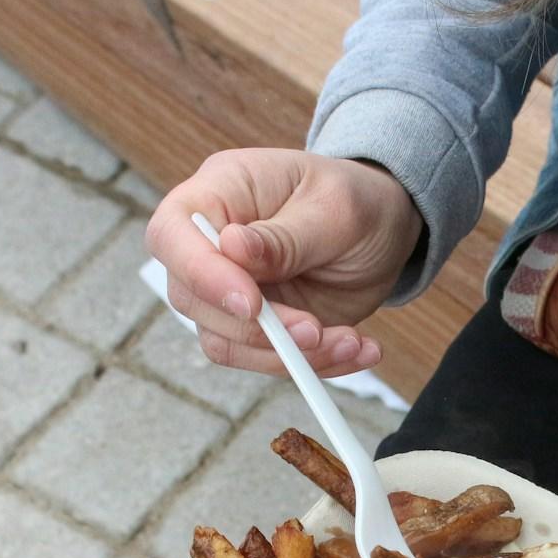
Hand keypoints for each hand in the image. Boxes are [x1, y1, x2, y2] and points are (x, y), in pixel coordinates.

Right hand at [146, 149, 423, 376]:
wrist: (386, 228)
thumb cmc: (357, 201)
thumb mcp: (335, 210)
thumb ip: (285, 236)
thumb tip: (231, 247)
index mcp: (219, 192)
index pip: (172, 233)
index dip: (200, 274)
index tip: (251, 304)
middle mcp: (212, 245)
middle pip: (191, 299)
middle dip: (257, 329)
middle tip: (316, 330)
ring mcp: (230, 290)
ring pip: (226, 342)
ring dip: (290, 355)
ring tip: (352, 342)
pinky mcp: (257, 327)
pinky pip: (264, 360)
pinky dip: (314, 364)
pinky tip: (358, 350)